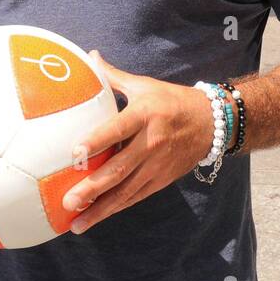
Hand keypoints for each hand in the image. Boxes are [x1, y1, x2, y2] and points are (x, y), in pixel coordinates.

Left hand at [63, 52, 216, 234]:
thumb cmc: (171, 101)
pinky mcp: (161, 180)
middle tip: (68, 201)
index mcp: (144, 115)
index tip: (74, 154)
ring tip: (76, 224)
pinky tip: (96, 218)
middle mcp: (150, 143)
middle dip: (92, 187)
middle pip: (119, 169)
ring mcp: (156, 165)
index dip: (96, 141)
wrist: (212, 123)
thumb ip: (113, 76)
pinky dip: (115, 209)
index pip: (117, 129)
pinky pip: (135, 197)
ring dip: (100, 209)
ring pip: (126, 191)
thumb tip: (89, 56)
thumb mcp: (144, 85)